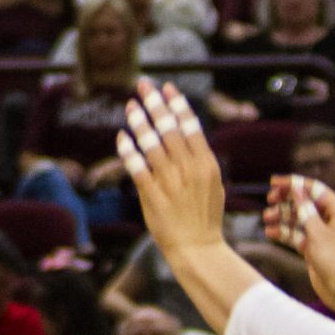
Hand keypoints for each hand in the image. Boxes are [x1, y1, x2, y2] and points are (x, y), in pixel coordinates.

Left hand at [117, 81, 223, 255]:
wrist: (199, 249)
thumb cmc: (205, 215)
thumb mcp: (213, 183)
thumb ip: (200, 158)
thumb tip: (189, 132)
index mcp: (207, 164)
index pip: (191, 126)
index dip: (177, 104)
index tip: (167, 87)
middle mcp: (189, 170)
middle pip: (170, 129)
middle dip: (156, 103)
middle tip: (144, 84)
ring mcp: (170, 182)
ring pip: (152, 144)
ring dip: (139, 122)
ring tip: (130, 105)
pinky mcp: (152, 195)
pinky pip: (137, 167)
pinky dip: (128, 150)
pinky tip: (122, 137)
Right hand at [264, 175, 334, 312]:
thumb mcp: (318, 232)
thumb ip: (305, 208)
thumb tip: (297, 188)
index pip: (315, 189)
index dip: (294, 183)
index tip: (274, 182)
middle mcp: (332, 220)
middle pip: (305, 202)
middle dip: (286, 200)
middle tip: (269, 200)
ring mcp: (323, 234)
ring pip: (299, 219)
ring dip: (282, 217)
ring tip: (266, 218)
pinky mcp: (315, 247)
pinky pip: (297, 234)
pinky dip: (285, 232)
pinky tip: (270, 233)